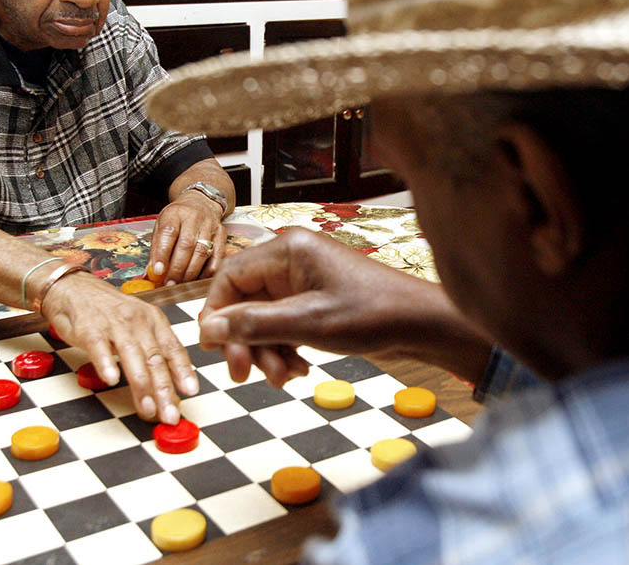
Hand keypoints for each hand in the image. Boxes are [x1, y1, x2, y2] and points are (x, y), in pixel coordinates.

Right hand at [41, 273, 198, 423]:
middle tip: (170, 413)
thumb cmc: (107, 310)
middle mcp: (137, 320)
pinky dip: (106, 363)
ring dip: (141, 385)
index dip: (183, 370)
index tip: (191, 391)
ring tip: (148, 408)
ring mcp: (113, 324)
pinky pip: (99, 347)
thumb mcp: (137, 324)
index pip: (173, 348)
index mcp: (153, 320)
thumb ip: (151, 350)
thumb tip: (167, 385)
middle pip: (155, 357)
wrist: (73, 287)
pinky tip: (111, 379)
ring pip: (132, 356)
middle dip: (165, 389)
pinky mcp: (89, 329)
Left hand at [147, 192, 226, 283]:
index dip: (162, 253)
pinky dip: (207, 272)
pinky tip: (197, 279)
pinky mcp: (222, 235)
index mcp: (175, 213)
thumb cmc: (178, 217)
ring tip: (180, 284)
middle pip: (186, 245)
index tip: (157, 271)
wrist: (202, 202)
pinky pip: (217, 257)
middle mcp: (194, 218)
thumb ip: (156, 247)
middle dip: (177, 268)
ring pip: (202, 253)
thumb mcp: (162, 224)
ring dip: (190, 272)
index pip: (168, 233)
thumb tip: (152, 272)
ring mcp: (210, 226)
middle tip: (169, 284)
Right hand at [198, 228, 445, 386]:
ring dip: (266, 350)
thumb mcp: (308, 323)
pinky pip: (283, 324)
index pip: (230, 276)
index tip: (214, 349)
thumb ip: (255, 324)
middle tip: (245, 375)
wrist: (420, 325)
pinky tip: (298, 370)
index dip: (217, 313)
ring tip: (284, 377)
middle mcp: (292, 260)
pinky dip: (284, 348)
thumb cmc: (371, 315)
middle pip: (245, 300)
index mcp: (288, 250)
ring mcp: (304, 280)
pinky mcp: (314, 300)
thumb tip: (208, 329)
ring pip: (263, 317)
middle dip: (245, 340)